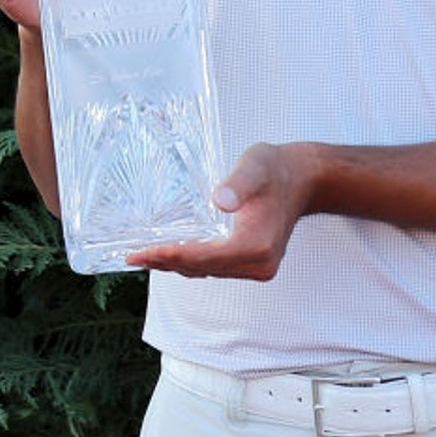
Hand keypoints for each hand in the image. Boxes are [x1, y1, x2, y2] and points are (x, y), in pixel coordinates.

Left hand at [127, 143, 313, 280]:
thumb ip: (238, 183)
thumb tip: (220, 201)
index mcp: (258, 245)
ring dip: (177, 265)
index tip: (140, 253)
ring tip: (145, 256)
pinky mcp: (255, 264)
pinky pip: (217, 268)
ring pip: (208, 271)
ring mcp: (259, 268)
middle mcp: (259, 264)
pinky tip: (173, 254)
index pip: (203, 257)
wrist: (303, 178)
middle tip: (132, 256)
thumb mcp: (256, 166)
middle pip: (203, 268)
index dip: (169, 255)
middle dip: (166, 262)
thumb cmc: (277, 168)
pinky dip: (193, 262)